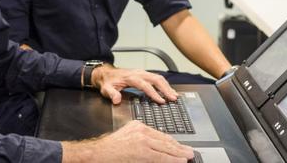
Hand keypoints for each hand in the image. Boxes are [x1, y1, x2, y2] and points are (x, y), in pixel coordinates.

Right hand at [62, 120, 193, 162]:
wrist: (97, 153)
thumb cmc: (109, 149)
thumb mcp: (126, 137)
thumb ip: (141, 140)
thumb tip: (156, 148)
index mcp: (139, 126)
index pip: (160, 135)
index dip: (172, 142)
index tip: (179, 146)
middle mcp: (142, 131)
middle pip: (165, 140)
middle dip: (178, 147)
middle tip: (189, 151)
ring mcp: (143, 141)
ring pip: (166, 148)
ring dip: (179, 154)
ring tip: (188, 156)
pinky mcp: (143, 152)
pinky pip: (161, 157)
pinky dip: (172, 160)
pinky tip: (179, 161)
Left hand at [92, 65, 177, 103]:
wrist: (106, 73)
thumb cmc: (108, 82)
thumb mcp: (106, 89)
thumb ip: (111, 94)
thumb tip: (116, 100)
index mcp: (131, 78)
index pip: (145, 85)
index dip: (154, 93)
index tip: (161, 101)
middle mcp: (139, 73)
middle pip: (156, 79)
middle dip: (166, 89)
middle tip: (173, 98)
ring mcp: (142, 73)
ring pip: (158, 78)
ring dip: (167, 86)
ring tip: (174, 95)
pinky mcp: (144, 74)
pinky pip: (156, 78)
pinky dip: (164, 84)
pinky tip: (168, 90)